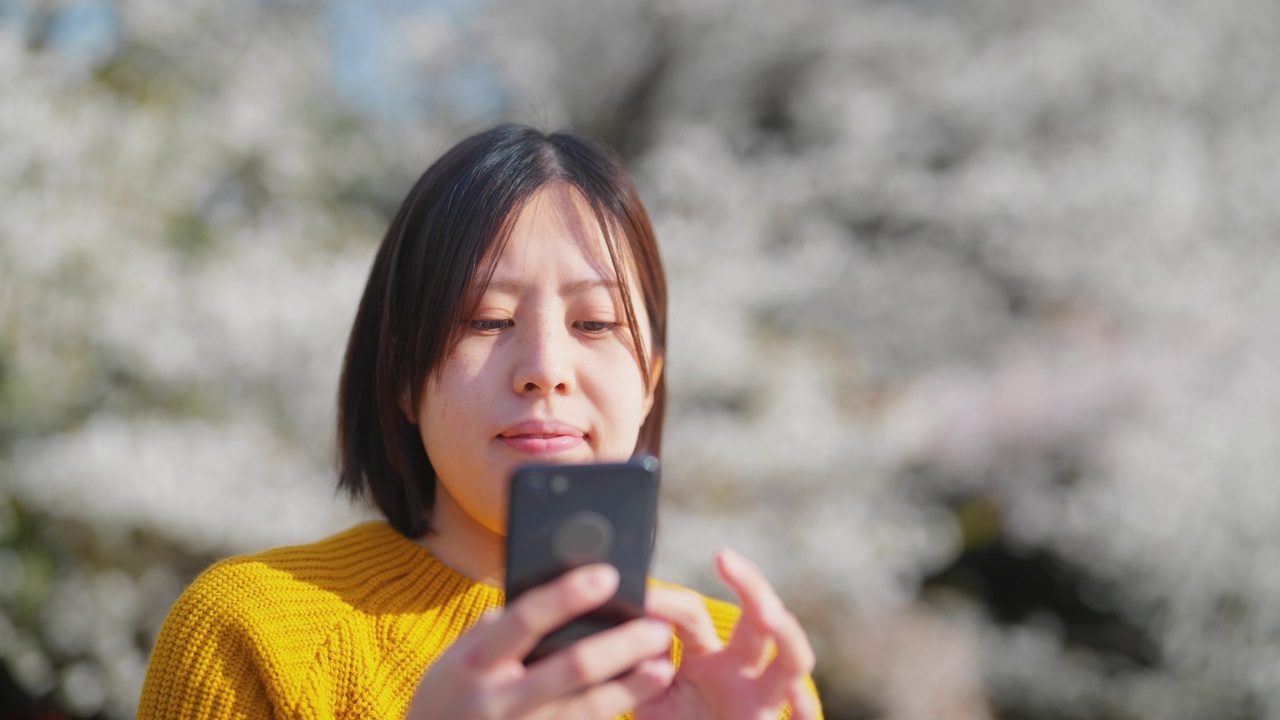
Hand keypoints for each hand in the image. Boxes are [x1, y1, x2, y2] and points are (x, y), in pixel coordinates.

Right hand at [405, 564, 674, 719]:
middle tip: (657, 626)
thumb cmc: (444, 703)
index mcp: (473, 663)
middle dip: (620, 645)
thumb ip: (492, 632)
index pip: (525, 619)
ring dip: (631, 685)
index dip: (567, 595)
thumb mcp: (452, 663)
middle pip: (570, 667)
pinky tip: (638, 695)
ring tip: (663, 664)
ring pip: (588, 708)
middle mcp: (497, 700)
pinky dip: (614, 711)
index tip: (608, 575)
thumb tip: (539, 596)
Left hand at [635, 549, 817, 719]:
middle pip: (759, 621)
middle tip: (727, 559)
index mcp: (709, 656)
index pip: (694, 614)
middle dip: (750, 587)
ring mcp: (763, 702)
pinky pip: (799, 719)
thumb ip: (640, 663)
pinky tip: (795, 697)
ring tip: (769, 614)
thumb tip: (627, 619)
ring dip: (785, 636)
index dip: (666, 602)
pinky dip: (802, 709)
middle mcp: (744, 672)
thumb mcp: (647, 696)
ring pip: (790, 662)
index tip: (639, 594)